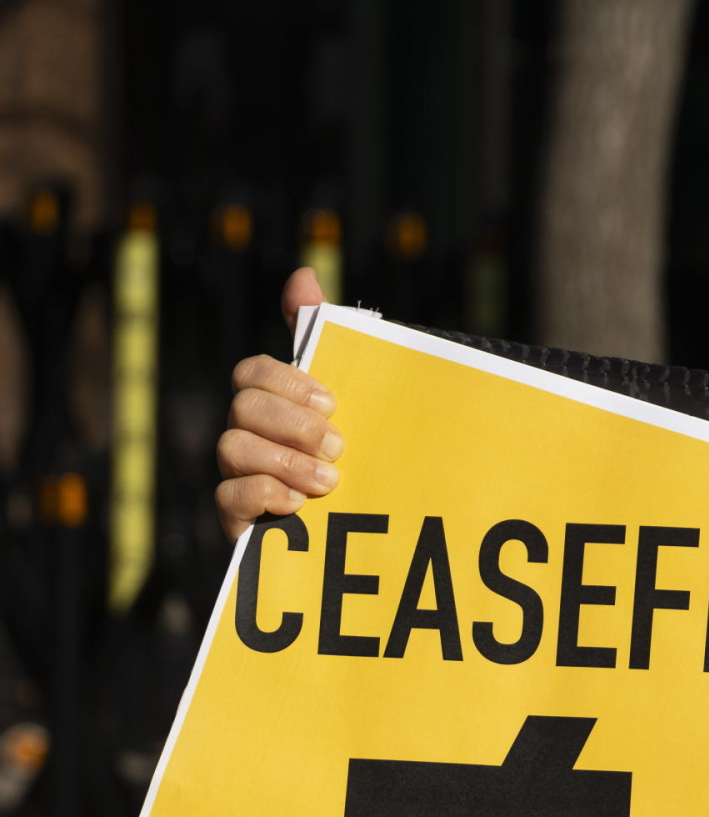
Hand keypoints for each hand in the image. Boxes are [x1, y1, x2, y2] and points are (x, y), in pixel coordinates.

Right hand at [214, 267, 337, 540]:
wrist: (373, 542)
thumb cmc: (363, 464)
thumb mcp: (360, 404)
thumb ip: (329, 342)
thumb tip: (303, 274)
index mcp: (277, 407)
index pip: (252, 371)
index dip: (284, 380)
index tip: (332, 401)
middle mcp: (251, 436)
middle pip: (242, 406)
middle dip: (291, 422)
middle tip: (338, 446)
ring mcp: (241, 477)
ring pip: (231, 447)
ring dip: (283, 460)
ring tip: (328, 482)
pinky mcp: (240, 522)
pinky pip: (227, 497)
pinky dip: (261, 494)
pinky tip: (297, 505)